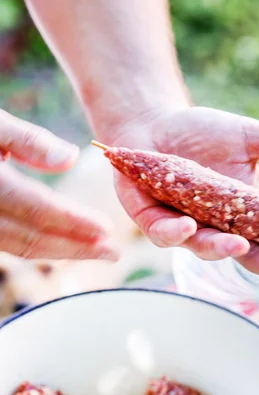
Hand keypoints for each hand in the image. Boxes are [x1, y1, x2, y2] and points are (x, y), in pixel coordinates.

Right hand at [0, 109, 117, 259]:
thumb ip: (28, 140)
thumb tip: (70, 159)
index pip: (38, 211)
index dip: (74, 223)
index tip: (108, 230)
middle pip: (31, 239)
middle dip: (76, 248)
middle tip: (112, 253)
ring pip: (18, 247)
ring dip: (59, 251)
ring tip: (94, 250)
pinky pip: (7, 243)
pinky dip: (36, 245)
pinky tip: (60, 243)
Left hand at [111, 106, 258, 290]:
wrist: (155, 123)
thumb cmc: (202, 134)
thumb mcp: (249, 138)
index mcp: (247, 213)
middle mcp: (219, 227)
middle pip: (249, 255)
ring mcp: (186, 227)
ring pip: (205, 247)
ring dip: (222, 250)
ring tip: (240, 246)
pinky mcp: (152, 220)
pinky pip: (163, 232)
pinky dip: (174, 231)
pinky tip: (186, 225)